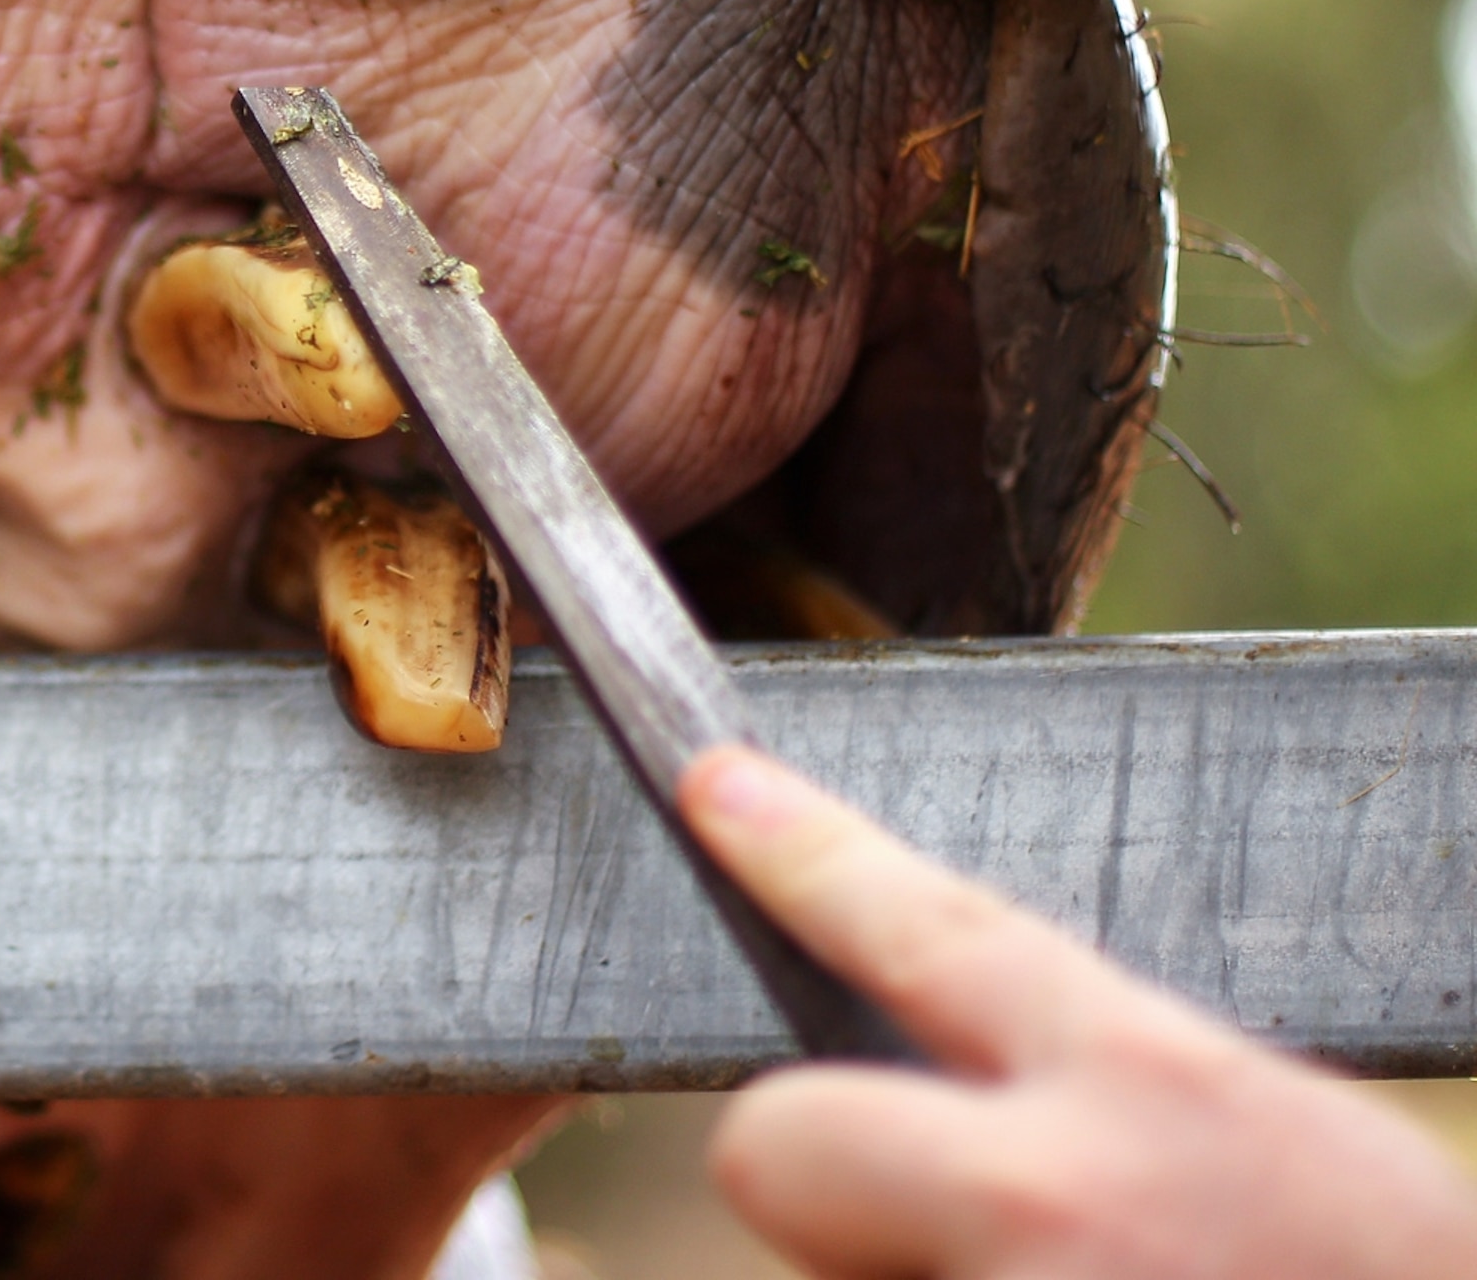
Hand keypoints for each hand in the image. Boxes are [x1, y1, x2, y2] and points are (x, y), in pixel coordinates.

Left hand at [678, 744, 1476, 1277]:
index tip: (716, 789)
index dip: (808, 857)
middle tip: (939, 1241)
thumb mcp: (1307, 1171)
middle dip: (824, 1188)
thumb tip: (994, 1095)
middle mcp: (1058, 1204)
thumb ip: (1126, 1102)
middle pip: (775, 1143)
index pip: (931, 927)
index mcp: (1161, 1093)